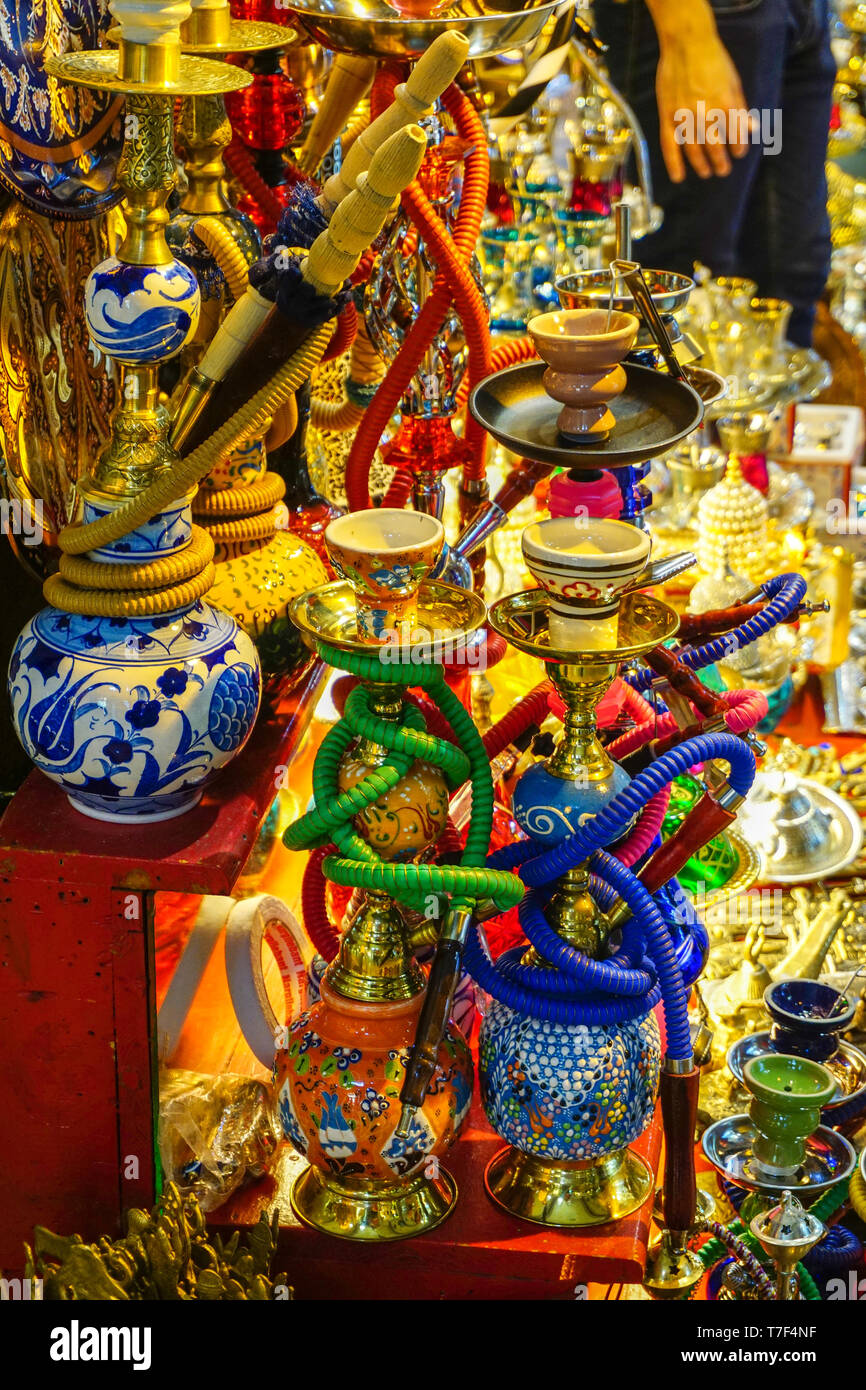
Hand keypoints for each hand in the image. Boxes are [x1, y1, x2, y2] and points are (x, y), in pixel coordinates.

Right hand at [655, 32, 749, 181]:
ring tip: (706, 173)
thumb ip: (741, 107)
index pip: (735, 135)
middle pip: (715, 147)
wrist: (687, 43)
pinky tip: (679, 177)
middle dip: (721, 162)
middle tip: (723, 170)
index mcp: (726, 104)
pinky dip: (674, 163)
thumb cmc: (713, 60)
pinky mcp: (668, 116)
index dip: (739, 147)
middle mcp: (706, 114)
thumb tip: (752, 128)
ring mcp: (685, 117)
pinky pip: (670, 145)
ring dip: (702, 164)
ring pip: (694, 150)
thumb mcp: (733, 81)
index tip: (739, 153)